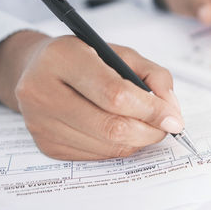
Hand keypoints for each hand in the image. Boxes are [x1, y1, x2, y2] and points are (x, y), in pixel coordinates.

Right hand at [0, 31, 182, 159]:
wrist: (36, 70)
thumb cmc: (86, 59)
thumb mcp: (121, 54)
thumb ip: (153, 76)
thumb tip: (171, 111)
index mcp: (63, 58)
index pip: (115, 94)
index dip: (151, 110)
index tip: (174, 119)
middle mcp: (43, 92)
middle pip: (111, 127)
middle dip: (149, 131)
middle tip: (166, 126)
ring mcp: (41, 123)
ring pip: (107, 147)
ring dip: (137, 140)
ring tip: (144, 125)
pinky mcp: (46, 145)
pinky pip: (97, 156)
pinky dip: (118, 147)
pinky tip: (120, 130)